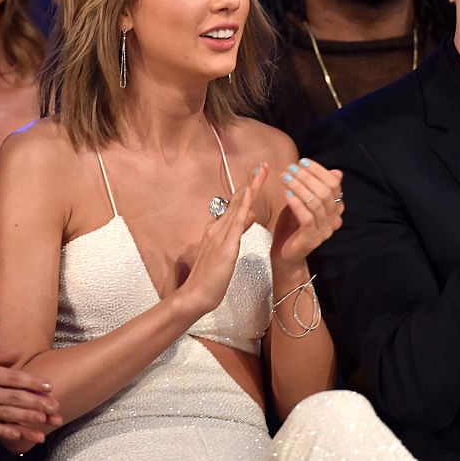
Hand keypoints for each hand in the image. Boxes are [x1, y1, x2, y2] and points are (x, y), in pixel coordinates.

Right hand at [0, 313, 60, 448]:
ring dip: (27, 424)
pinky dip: (3, 435)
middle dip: (37, 405)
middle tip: (55, 410)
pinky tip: (17, 439)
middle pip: (13, 399)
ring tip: (44, 428)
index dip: (33, 383)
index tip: (49, 387)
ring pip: (4, 418)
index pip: (12, 377)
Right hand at [179, 164, 268, 314]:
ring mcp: (220, 235)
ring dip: (250, 187)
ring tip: (261, 171)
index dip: (247, 190)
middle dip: (252, 182)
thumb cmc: (210, 278)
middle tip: (263, 165)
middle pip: (237, 201)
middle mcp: (217, 227)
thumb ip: (237, 231)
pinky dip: (243, 205)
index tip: (257, 176)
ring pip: (237, 206)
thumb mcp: (227, 250)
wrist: (195, 295)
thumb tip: (249, 214)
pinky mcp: (225, 246)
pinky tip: (249, 193)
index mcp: (216, 229)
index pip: (235, 205)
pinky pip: (236, 222)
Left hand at [273, 158, 342, 265]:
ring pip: (316, 203)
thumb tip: (337, 171)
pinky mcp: (312, 239)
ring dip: (299, 187)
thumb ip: (317, 188)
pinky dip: (296, 204)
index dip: (318, 171)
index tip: (302, 162)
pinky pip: (307, 218)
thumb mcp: (304, 202)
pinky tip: (286, 194)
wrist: (285, 254)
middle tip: (290, 168)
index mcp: (335, 208)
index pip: (333, 184)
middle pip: (325, 192)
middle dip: (306, 176)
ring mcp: (325, 231)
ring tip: (285, 177)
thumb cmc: (293, 225)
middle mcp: (334, 219)